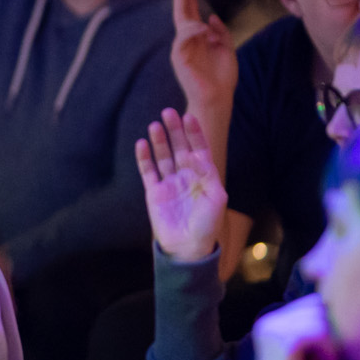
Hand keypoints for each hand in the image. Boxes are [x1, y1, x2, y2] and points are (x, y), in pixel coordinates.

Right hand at [135, 107, 224, 261]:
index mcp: (203, 176)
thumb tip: (195, 155)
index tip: (190, 117)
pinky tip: (142, 143)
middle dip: (175, 130)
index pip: (199, 148)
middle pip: (179, 147)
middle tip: (169, 112)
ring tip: (155, 124)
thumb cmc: (207, 225)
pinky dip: (144, 158)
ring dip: (159, 140)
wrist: (187, 247)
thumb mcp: (217, 198)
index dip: (194, 133)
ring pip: (163, 156)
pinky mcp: (154, 192)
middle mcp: (186, 176)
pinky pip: (147, 171)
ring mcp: (169, 183)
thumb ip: (208, 174)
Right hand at [168, 0, 234, 121]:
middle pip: (182, 13)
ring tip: (203, 24)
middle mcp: (187, 41)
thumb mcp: (227, 49)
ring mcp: (182, 49)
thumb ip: (220, 33)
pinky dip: (193, 32)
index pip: (191, 12)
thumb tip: (210, 17)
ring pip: (184, 24)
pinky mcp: (179, 58)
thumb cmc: (222, 77)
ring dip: (192, 17)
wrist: (217, 98)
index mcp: (198, 38)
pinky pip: (183, 39)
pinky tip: (203, 30)